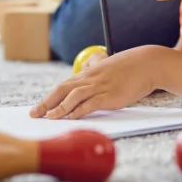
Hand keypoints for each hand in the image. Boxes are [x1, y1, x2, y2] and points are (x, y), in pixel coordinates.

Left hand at [30, 46, 158, 119]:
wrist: (148, 64)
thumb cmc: (130, 67)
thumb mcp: (108, 66)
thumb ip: (95, 68)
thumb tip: (86, 68)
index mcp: (89, 73)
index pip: (63, 86)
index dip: (48, 97)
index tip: (36, 108)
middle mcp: (91, 79)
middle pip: (62, 90)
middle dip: (46, 103)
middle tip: (33, 114)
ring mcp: (100, 87)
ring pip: (74, 96)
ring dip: (60, 108)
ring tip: (49, 118)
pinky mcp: (111, 95)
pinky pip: (91, 103)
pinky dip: (79, 110)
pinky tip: (71, 117)